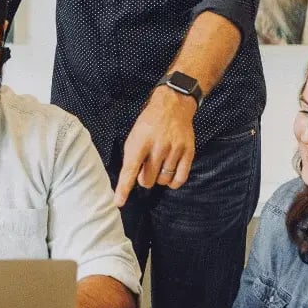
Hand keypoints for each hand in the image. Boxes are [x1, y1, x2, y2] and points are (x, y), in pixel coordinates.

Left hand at [114, 88, 195, 206]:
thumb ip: (132, 157)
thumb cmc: (149, 123)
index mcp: (140, 142)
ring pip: (163, 180)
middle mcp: (158, 146)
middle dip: (144, 179)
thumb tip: (130, 180)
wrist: (173, 105)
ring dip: (159, 178)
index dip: (124, 188)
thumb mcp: (134, 136)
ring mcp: (174, 150)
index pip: (129, 169)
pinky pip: (180, 178)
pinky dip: (173, 182)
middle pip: (147, 180)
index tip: (119, 202)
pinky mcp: (188, 152)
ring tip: (159, 165)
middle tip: (146, 167)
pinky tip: (170, 174)